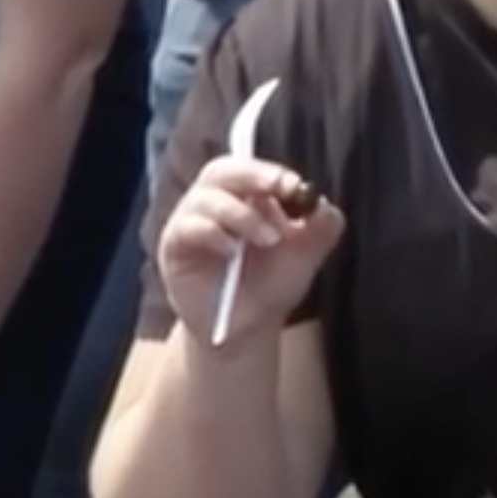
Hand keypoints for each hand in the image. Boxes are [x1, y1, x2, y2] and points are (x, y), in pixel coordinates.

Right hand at [154, 150, 345, 341]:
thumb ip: (322, 225)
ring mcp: (191, 221)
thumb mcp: (306, 254)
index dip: (271, 172)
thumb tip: (322, 203)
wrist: (247, 328)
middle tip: (277, 188)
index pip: (250, 169)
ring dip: (241, 213)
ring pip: (207, 197)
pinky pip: (189, 226)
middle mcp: (214, 202)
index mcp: (245, 196)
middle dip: (252, 176)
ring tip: (268, 239)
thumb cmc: (272, 284)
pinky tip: (231, 251)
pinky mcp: (174, 245)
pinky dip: (214, 233)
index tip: (293, 185)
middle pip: (222, 170)